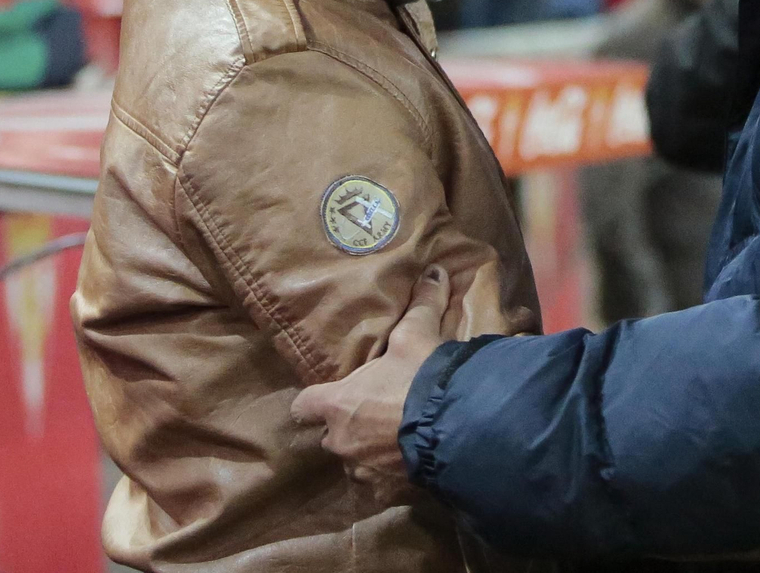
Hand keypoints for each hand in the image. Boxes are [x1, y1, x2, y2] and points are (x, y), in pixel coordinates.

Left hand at [291, 265, 450, 489]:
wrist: (456, 427)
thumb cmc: (421, 378)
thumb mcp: (419, 334)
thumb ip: (421, 305)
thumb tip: (433, 271)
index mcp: (337, 404)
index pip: (304, 405)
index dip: (314, 399)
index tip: (328, 393)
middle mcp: (342, 440)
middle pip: (330, 435)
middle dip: (346, 426)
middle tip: (371, 410)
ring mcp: (365, 468)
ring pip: (355, 461)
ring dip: (367, 450)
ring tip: (392, 435)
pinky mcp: (390, 488)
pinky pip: (382, 482)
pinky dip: (392, 471)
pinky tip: (410, 457)